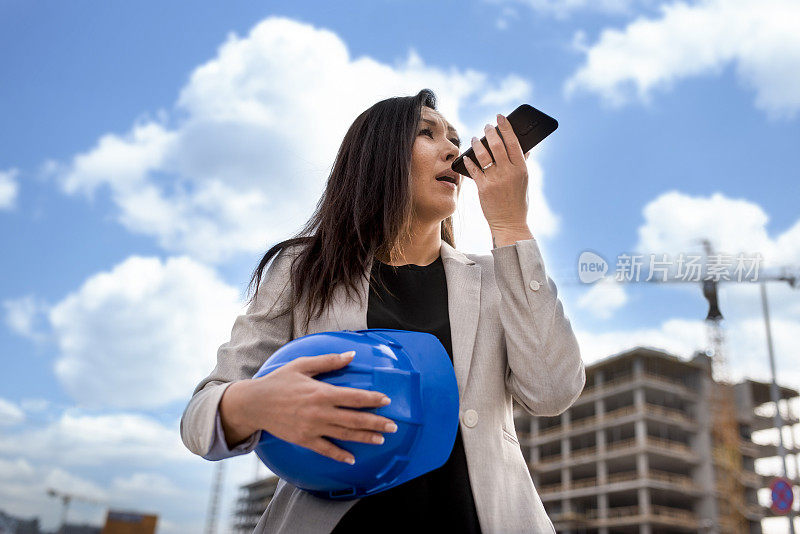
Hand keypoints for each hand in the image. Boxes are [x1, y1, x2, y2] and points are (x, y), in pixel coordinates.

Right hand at [220, 352, 396, 463]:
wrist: (254, 404)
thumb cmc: (279, 381)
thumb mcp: (302, 365)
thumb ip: (328, 361)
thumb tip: (351, 355)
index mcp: (321, 392)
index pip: (354, 397)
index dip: (372, 399)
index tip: (386, 401)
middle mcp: (320, 412)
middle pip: (354, 418)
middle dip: (376, 422)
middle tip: (394, 426)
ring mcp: (312, 427)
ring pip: (344, 434)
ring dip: (365, 437)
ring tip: (381, 438)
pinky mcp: (304, 439)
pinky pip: (325, 449)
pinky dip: (340, 454)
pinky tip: (352, 458)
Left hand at [462, 114, 530, 228]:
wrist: (509, 223)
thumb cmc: (517, 202)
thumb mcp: (524, 182)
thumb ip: (522, 165)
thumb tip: (526, 149)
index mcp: (521, 170)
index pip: (514, 143)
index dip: (506, 127)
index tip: (500, 117)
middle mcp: (509, 173)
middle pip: (498, 145)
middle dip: (490, 132)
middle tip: (487, 126)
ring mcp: (496, 180)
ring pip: (484, 155)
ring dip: (477, 143)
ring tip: (475, 138)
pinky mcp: (483, 188)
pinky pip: (474, 169)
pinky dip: (469, 161)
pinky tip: (467, 156)